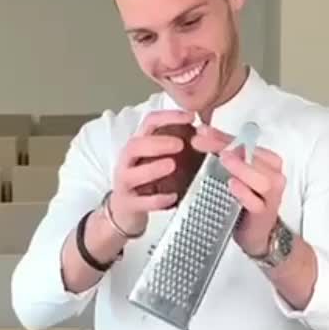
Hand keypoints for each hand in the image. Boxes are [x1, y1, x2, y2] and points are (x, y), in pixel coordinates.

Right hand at [110, 110, 194, 236]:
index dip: (168, 117)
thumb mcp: (157, 159)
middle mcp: (128, 161)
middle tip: (180, 144)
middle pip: (135, 145)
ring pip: (132, 174)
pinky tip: (172, 197)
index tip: (190, 117)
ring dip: (152, 168)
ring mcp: (125, 183)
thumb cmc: (145, 182)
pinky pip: (140, 202)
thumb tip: (204, 133)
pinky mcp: (128, 204)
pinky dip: (156, 200)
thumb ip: (175, 147)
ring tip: (172, 165)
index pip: (149, 123)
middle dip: (157, 143)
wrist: (125, 212)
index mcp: (139, 146)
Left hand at [191, 125, 285, 257]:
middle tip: (203, 142)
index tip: (200, 131)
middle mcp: (273, 174)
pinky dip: (245, 193)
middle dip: (226, 147)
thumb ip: (221, 152)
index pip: (244, 142)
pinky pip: (257, 202)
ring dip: (242, 168)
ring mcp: (272, 195)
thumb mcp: (232, 172)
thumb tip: (201, 131)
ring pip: (262, 179)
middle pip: (252, 156)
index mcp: (267, 160)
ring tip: (223, 158)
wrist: (256, 233)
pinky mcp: (265, 214)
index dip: (221, 136)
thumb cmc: (245, 199)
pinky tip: (232, 185)